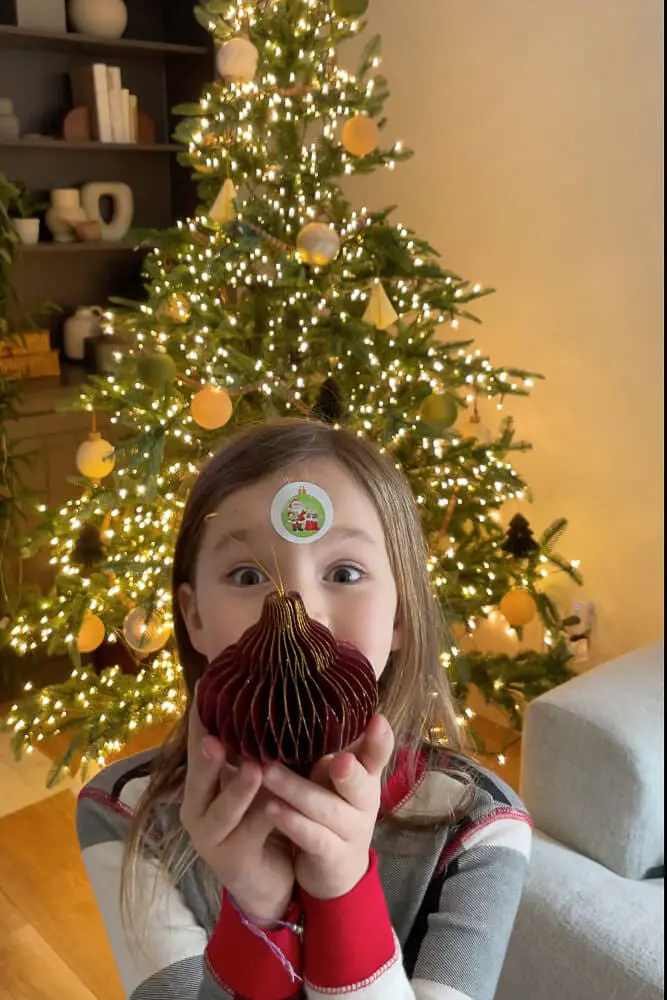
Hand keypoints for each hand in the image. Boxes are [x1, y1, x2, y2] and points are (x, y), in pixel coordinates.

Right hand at [180, 695, 294, 923]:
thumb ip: (259, 751)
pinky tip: (279, 804)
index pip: (199, 746)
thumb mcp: (259, 782)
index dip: (201, 720)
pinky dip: (266, 817)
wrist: (273, 880)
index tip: (206, 687)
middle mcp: (198, 808)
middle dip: (206, 755)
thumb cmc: (264, 818)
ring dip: (239, 788)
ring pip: (223, 810)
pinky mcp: (233, 859)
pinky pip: (251, 834)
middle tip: (215, 734)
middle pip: (198, 777)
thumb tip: (277, 700)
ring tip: (254, 768)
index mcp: (202, 784)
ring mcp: (212, 837)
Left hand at [262, 715, 394, 900]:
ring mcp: (351, 831)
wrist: (336, 869)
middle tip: (337, 760)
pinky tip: (270, 808)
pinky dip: (293, 823)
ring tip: (268, 772)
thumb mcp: (336, 778)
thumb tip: (305, 701)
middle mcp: (364, 802)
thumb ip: (330, 748)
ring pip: (327, 810)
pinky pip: (313, 838)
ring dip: (297, 791)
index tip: (378, 720)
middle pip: (360, 785)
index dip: (380, 740)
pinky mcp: (332, 856)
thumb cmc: (332, 808)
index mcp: (366, 776)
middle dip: (349, 773)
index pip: (378, 755)